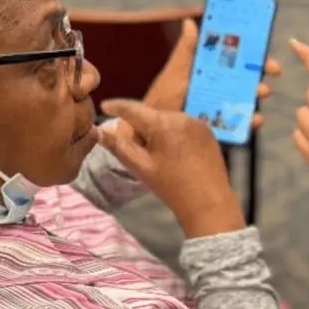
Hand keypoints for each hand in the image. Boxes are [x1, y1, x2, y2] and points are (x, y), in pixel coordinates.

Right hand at [99, 98, 244, 237]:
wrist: (208, 202)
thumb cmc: (171, 186)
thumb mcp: (141, 167)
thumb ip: (119, 146)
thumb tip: (100, 130)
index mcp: (163, 123)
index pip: (134, 108)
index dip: (117, 106)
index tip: (104, 106)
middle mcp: (181, 116)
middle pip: (152, 116)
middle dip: (141, 128)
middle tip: (137, 149)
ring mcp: (197, 122)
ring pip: (167, 121)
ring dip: (158, 131)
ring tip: (158, 156)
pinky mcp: (208, 131)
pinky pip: (183, 127)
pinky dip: (173, 135)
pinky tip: (175, 155)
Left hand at [136, 18, 282, 125]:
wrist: (149, 136)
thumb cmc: (160, 102)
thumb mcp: (174, 74)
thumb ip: (184, 51)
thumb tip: (189, 22)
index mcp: (206, 72)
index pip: (233, 58)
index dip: (251, 53)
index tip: (265, 50)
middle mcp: (215, 88)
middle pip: (245, 77)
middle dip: (261, 72)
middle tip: (273, 70)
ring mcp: (219, 108)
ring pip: (246, 98)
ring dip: (258, 93)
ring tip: (261, 92)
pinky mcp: (220, 128)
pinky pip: (240, 122)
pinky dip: (251, 120)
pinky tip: (256, 119)